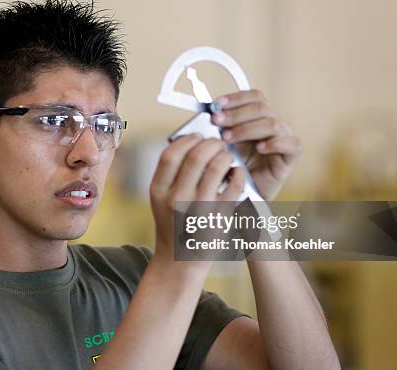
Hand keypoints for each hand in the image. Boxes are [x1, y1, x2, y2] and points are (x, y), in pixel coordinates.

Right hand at [149, 134, 245, 269]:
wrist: (179, 260)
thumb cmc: (172, 223)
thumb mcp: (160, 199)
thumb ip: (169, 173)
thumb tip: (191, 141)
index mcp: (158, 191)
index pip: (171, 154)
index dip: (187, 140)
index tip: (198, 136)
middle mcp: (176, 199)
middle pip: (196, 156)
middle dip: (211, 143)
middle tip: (218, 144)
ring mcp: (199, 209)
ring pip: (217, 167)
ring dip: (225, 156)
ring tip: (227, 157)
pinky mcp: (219, 218)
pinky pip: (234, 185)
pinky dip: (238, 174)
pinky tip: (236, 173)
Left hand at [211, 90, 300, 199]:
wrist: (247, 192)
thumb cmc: (237, 166)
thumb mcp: (225, 143)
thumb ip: (221, 127)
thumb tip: (208, 113)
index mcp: (259, 117)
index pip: (254, 97)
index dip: (236, 98)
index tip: (217, 104)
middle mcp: (273, 124)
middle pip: (261, 107)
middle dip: (236, 113)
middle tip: (217, 121)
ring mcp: (284, 138)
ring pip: (272, 123)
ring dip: (247, 128)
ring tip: (229, 138)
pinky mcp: (291, 155)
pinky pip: (291, 144)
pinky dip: (274, 143)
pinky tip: (260, 148)